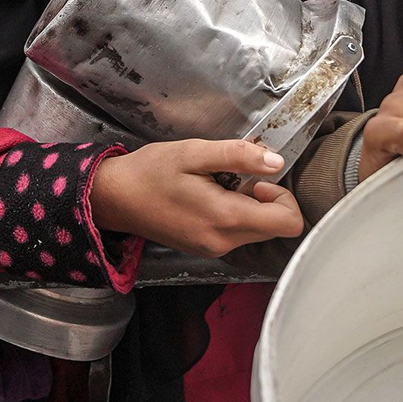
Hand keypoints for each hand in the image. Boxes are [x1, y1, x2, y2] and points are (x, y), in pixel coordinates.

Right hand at [90, 140, 303, 256]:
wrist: (114, 198)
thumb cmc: (150, 172)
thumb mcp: (193, 153)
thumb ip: (238, 156)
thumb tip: (276, 162)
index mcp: (224, 219)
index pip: (288, 223)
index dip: (283, 197)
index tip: (257, 179)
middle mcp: (223, 242)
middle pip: (275, 228)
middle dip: (267, 200)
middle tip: (237, 177)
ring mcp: (214, 249)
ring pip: (258, 231)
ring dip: (250, 206)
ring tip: (219, 184)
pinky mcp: (206, 248)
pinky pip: (238, 233)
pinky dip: (235, 214)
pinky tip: (210, 196)